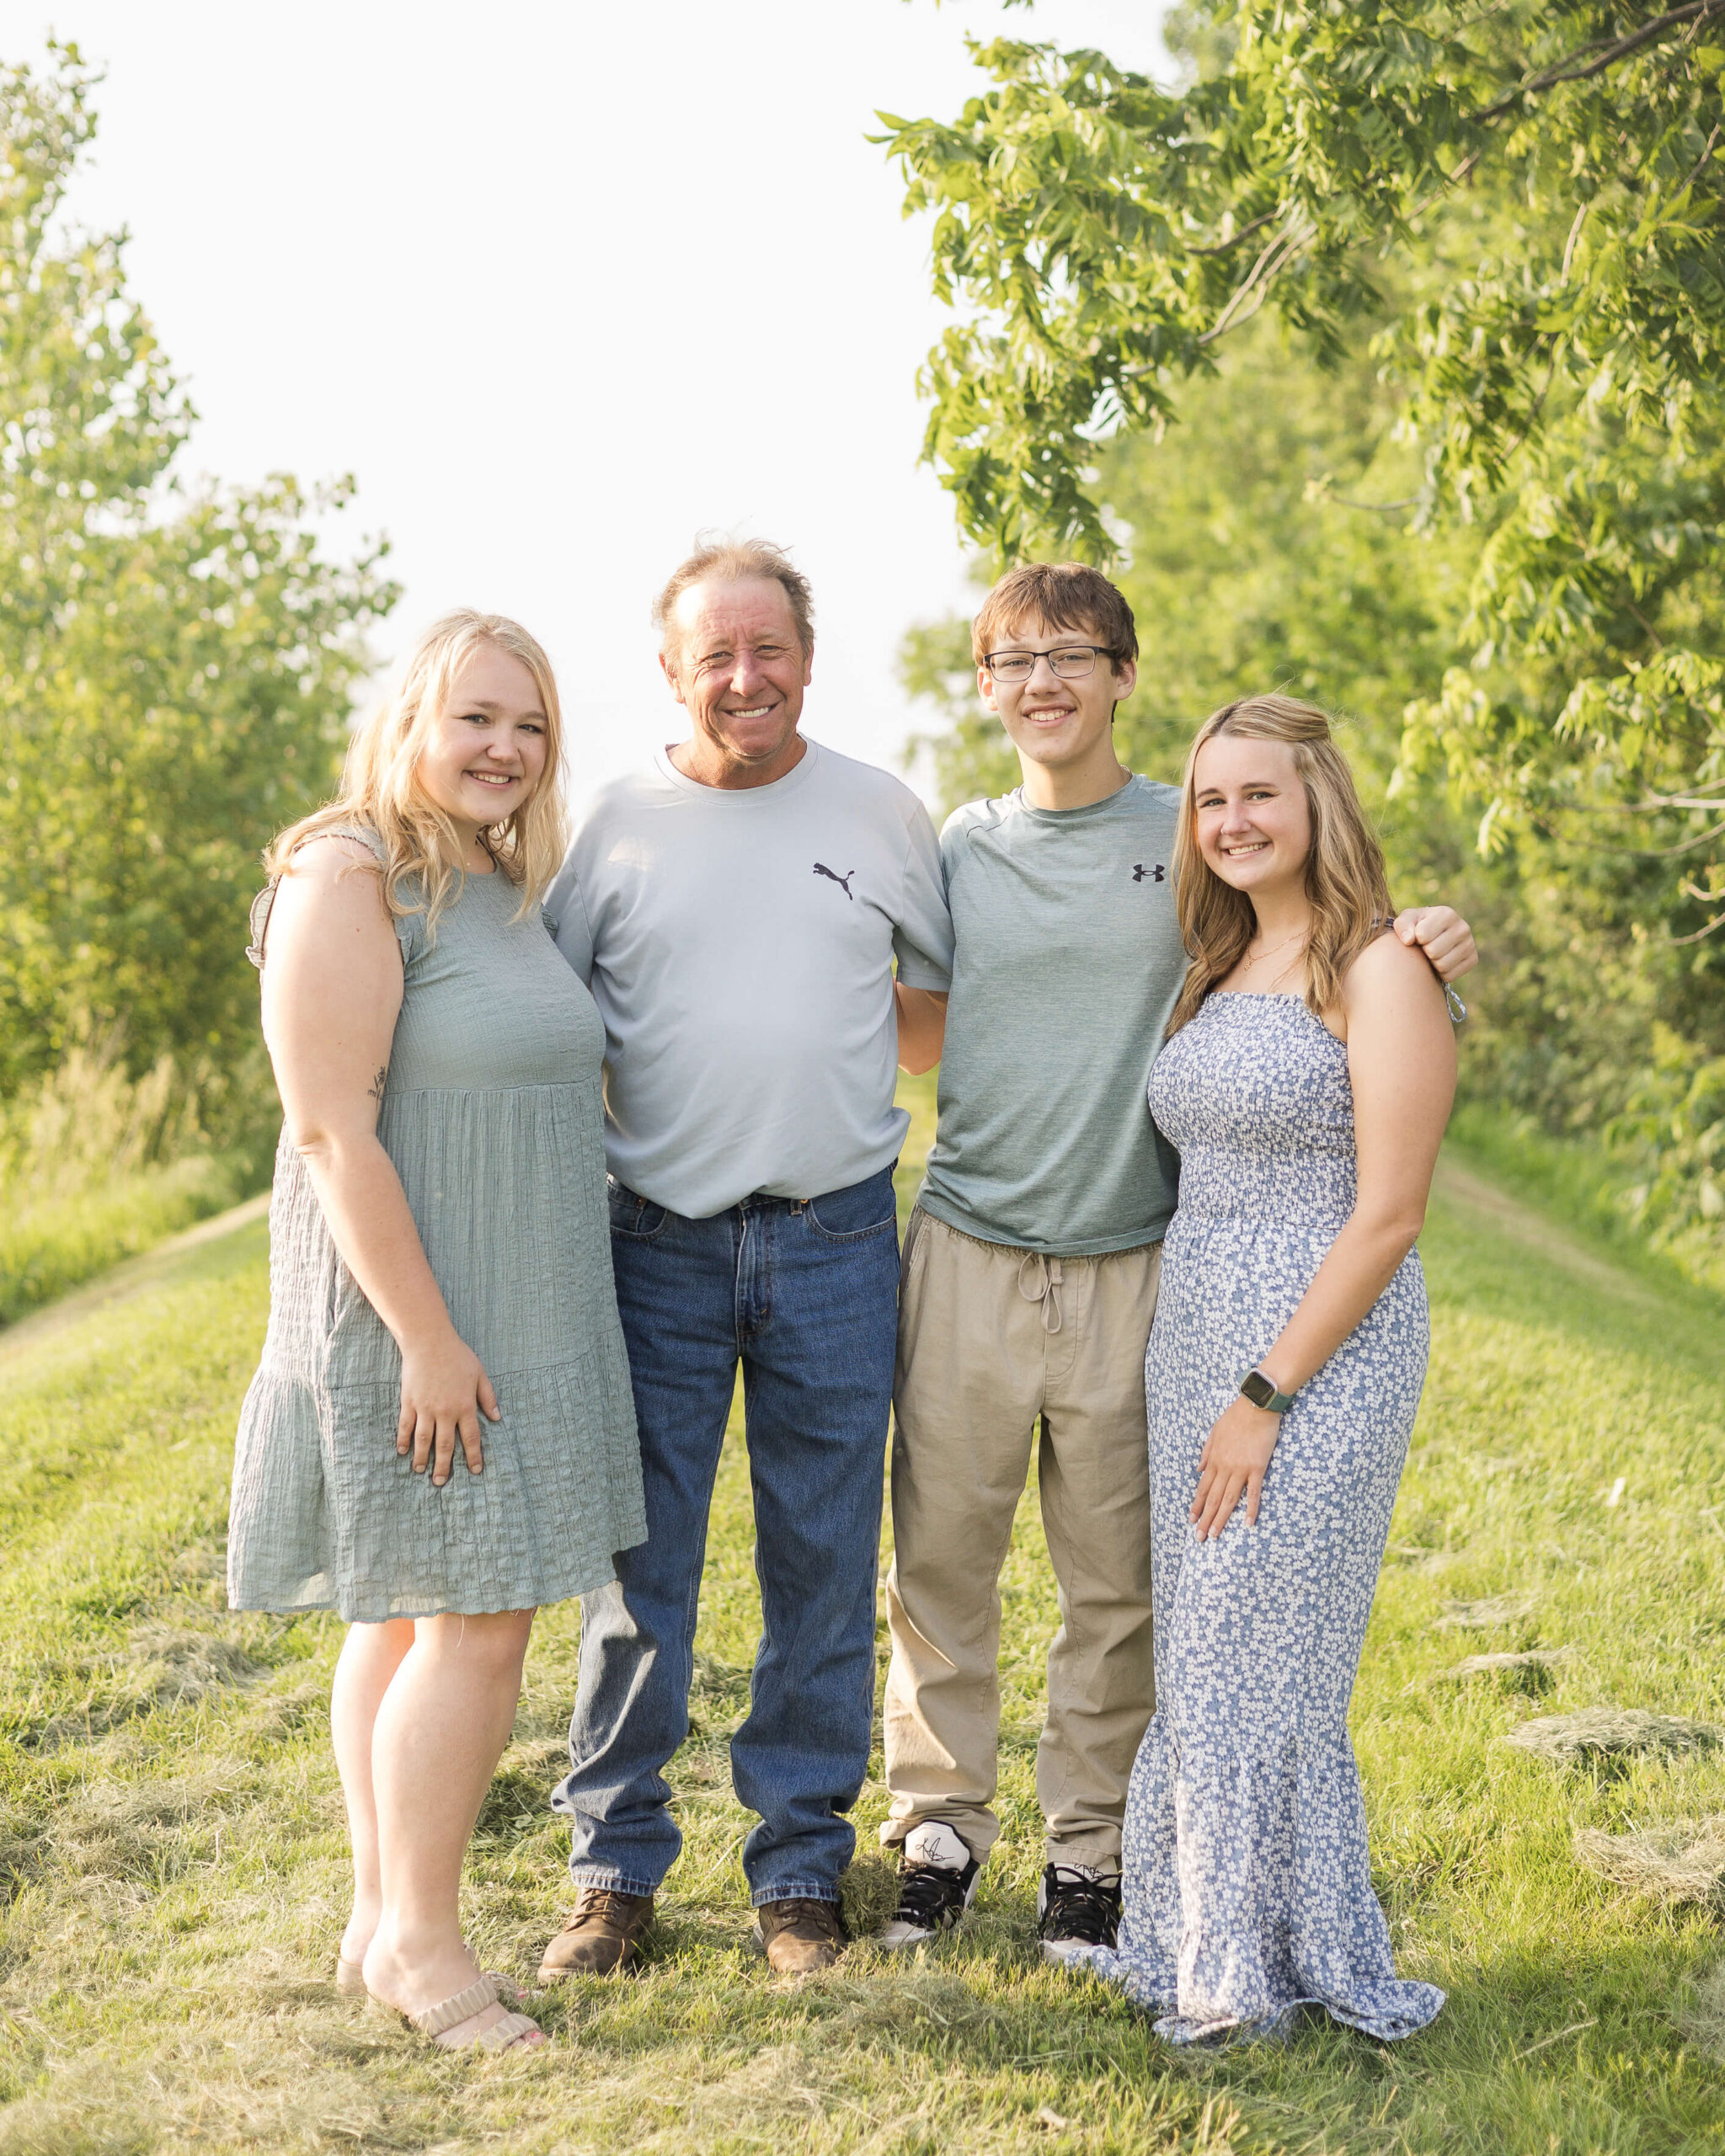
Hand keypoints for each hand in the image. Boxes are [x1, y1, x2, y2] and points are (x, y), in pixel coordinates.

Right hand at [396, 1330, 500, 1485]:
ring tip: (421, 1472)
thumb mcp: (479, 1374)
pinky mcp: (409, 1402)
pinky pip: (405, 1426)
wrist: (429, 1341)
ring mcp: (425, 1408)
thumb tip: (497, 1418)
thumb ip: (488, 1397)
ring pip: (423, 1440)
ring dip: (422, 1458)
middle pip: (445, 1445)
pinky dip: (403, 1440)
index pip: (471, 1438)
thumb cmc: (457, 1356)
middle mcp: (445, 1411)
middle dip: (444, 1466)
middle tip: (441, 1483)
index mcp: (465, 1406)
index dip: (473, 1456)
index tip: (475, 1471)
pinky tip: (402, 1451)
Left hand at [1190, 1394, 1281, 1539]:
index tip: (1191, 1520)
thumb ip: (1206, 1452)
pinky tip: (1247, 1523)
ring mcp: (1241, 1469)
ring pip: (1228, 1499)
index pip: (1203, 1488)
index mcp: (1213, 1459)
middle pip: (1213, 1498)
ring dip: (1220, 1519)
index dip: (1197, 1505)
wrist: (1256, 1406)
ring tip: (1214, 1535)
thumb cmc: (1235, 1417)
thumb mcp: (1214, 1432)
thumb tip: (1198, 1469)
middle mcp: (1224, 1467)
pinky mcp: (1257, 1468)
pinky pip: (1253, 1492)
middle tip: (1199, 1538)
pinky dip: (1250, 1509)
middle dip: (1204, 1519)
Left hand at [1393, 905, 1476, 983]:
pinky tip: (1441, 961)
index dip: (1415, 939)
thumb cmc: (1416, 926)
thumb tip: (1409, 940)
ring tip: (1433, 953)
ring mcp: (1470, 944)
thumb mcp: (1406, 921)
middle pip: (1433, 952)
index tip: (1418, 936)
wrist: (1433, 937)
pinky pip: (1450, 975)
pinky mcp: (1473, 960)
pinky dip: (1441, 973)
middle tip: (1426, 947)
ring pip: (1442, 965)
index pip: (1422, 935)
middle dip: (1424, 952)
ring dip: (1432, 963)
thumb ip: (1402, 925)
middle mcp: (1462, 927)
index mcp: (1446, 914)